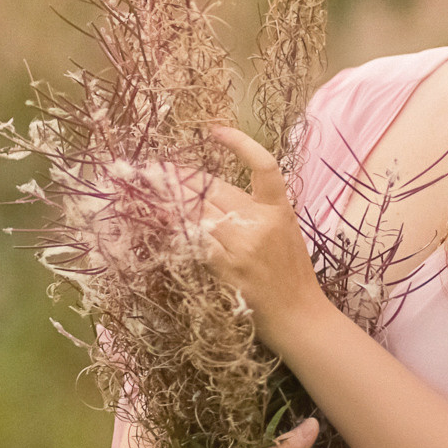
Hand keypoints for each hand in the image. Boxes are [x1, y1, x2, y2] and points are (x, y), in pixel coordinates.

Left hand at [134, 124, 323, 336]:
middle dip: (181, 177)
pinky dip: (175, 229)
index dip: (239, 144)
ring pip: (199, 212)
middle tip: (155, 168)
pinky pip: (194, 241)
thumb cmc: (291, 277)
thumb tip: (217, 197)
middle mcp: (260, 222)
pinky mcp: (226, 267)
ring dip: (170, 199)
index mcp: (279, 209)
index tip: (214, 131)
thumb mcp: (284, 234)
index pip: (263, 165)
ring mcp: (242, 245)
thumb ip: (257, 213)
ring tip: (149, 188)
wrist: (298, 316)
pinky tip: (159, 220)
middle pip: (215, 188)